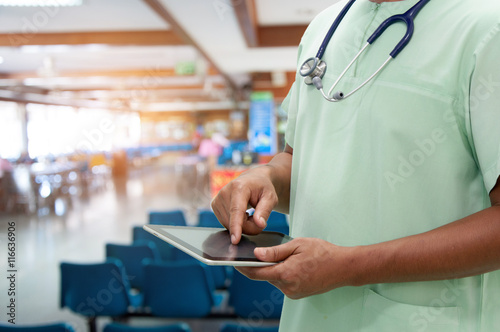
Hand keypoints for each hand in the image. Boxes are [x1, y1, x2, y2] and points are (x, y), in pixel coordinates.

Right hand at [211, 165, 277, 243]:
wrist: (252, 180)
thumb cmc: (262, 188)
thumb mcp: (270, 197)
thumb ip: (265, 211)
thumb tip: (259, 224)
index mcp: (239, 187)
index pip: (236, 210)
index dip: (236, 226)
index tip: (235, 240)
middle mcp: (224, 192)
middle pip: (235, 221)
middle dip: (249, 226)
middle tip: (259, 217)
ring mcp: (217, 199)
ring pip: (230, 225)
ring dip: (243, 225)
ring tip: (250, 213)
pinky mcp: (214, 205)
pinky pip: (226, 224)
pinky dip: (236, 223)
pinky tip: (242, 214)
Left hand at [236, 238, 354, 298]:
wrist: (343, 267)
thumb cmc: (323, 253)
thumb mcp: (297, 245)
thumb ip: (275, 252)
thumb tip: (256, 255)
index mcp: (286, 274)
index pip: (257, 273)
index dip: (243, 267)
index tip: (234, 261)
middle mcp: (288, 287)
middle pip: (264, 277)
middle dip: (257, 266)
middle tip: (250, 253)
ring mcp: (293, 293)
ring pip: (273, 280)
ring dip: (270, 269)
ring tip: (271, 256)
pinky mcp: (298, 294)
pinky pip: (282, 283)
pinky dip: (279, 274)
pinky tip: (285, 264)